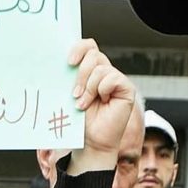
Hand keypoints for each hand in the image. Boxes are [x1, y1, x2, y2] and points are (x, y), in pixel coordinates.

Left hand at [66, 39, 139, 172]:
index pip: (87, 46)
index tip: (68, 62)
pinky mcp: (126, 88)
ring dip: (88, 87)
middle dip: (80, 73)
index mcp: (90, 70)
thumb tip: (60, 61)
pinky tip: (101, 102)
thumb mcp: (70, 94)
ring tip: (83, 104)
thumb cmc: (80, 121)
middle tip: (74, 93)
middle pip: (93, 53)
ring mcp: (116, 79)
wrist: (91, 141)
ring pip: (100, 67)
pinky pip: (112, 78)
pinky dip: (102, 90)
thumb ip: (70, 76)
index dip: (78, 48)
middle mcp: (104, 72)